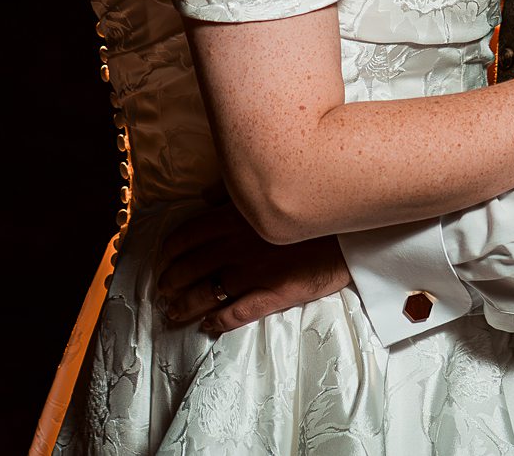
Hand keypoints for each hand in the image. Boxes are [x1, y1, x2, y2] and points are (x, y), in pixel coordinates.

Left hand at [156, 199, 351, 332]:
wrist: (351, 227)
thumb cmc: (312, 204)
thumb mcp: (270, 189)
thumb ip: (235, 191)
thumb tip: (205, 194)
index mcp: (233, 218)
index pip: (188, 236)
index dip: (170, 251)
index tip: (162, 259)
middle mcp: (236, 246)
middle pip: (190, 267)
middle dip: (171, 280)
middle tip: (162, 290)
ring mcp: (253, 272)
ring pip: (206, 293)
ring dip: (185, 304)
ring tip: (173, 311)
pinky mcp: (272, 294)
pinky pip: (237, 313)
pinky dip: (217, 321)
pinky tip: (207, 325)